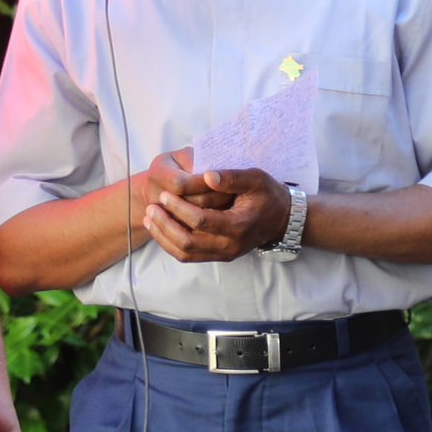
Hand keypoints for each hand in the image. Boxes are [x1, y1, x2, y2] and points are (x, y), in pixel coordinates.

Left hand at [143, 165, 291, 261]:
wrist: (282, 220)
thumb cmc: (269, 195)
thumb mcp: (256, 179)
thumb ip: (232, 177)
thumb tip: (206, 175)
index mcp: (239, 226)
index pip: (201, 221)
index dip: (179, 208)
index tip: (164, 194)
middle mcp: (230, 245)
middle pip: (188, 242)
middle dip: (165, 224)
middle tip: (151, 207)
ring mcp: (224, 254)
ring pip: (185, 253)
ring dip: (164, 237)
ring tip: (149, 218)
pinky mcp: (219, 256)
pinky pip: (189, 256)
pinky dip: (171, 244)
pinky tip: (160, 229)